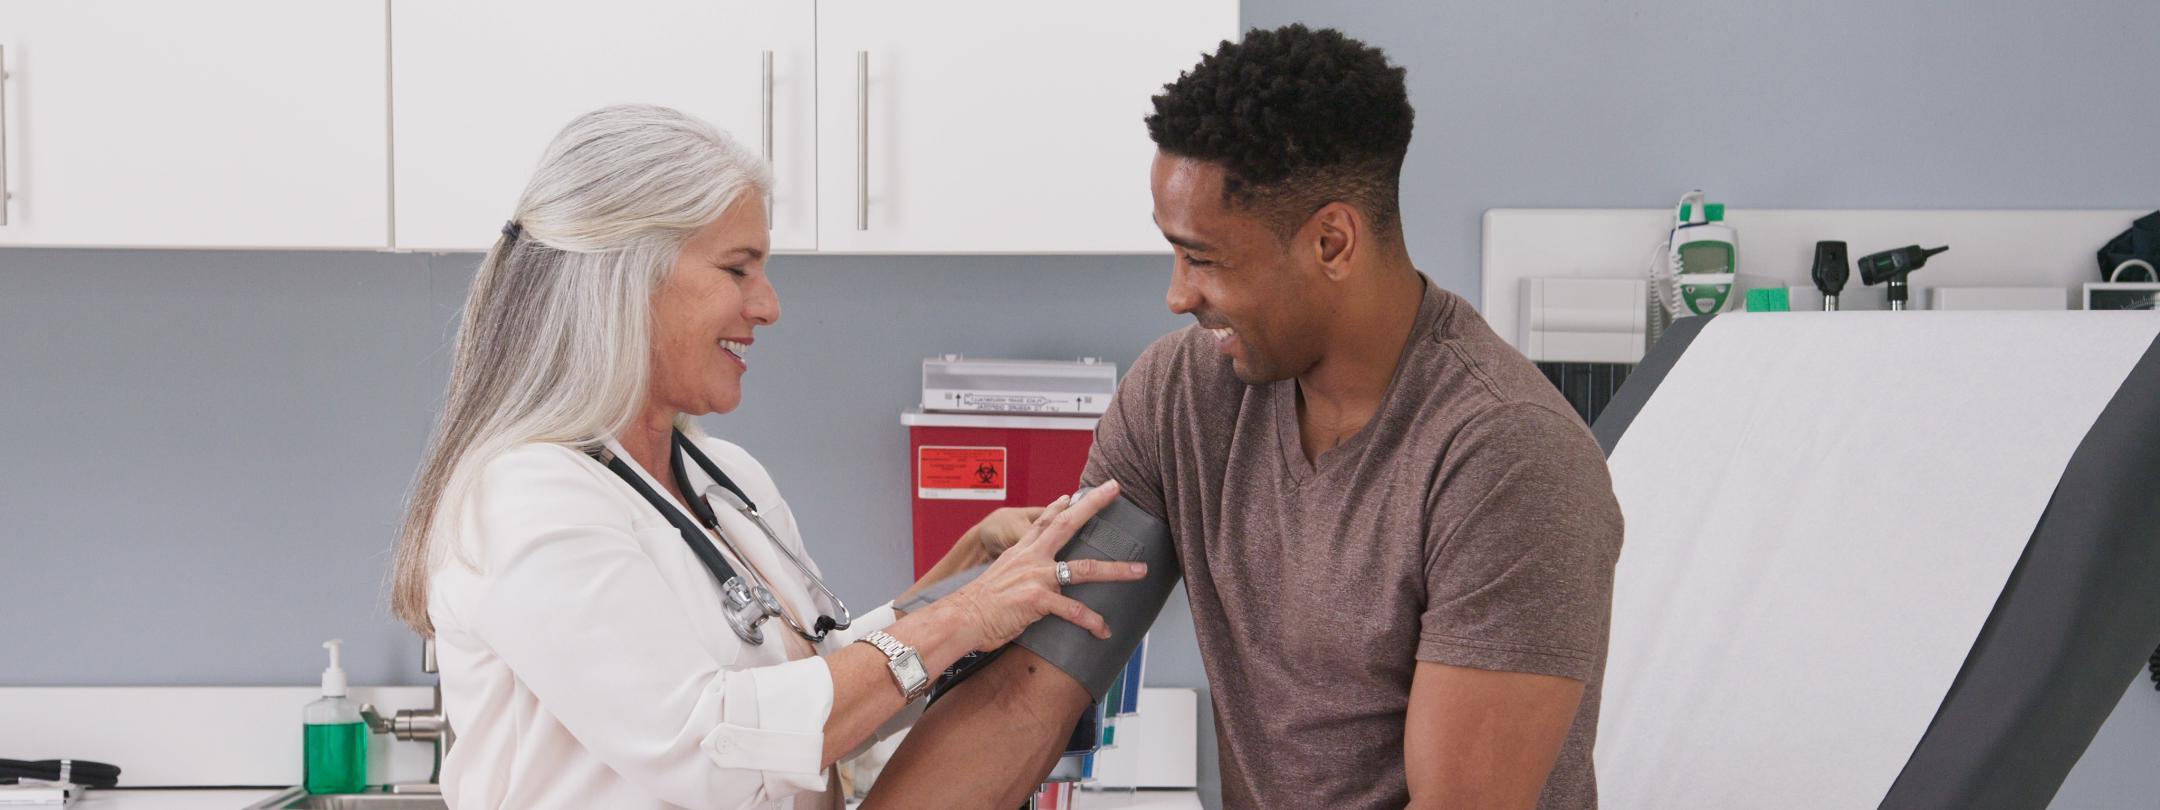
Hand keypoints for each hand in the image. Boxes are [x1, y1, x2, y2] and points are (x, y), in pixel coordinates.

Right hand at [940, 482, 1146, 651]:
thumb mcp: (994, 580)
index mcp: (1019, 552)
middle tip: (1114, 489)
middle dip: (1093, 505)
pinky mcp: (1038, 599)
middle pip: (1068, 525)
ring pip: (1085, 569)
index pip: (1042, 522)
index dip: (1059, 507)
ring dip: (1116, 570)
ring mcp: (1036, 577)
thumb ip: (1012, 575)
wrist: (960, 618)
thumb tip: (1019, 583)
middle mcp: (1031, 558)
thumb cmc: (974, 606)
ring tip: (1139, 570)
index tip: (1072, 494)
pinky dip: (1092, 621)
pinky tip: (1104, 630)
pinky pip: (1074, 610)